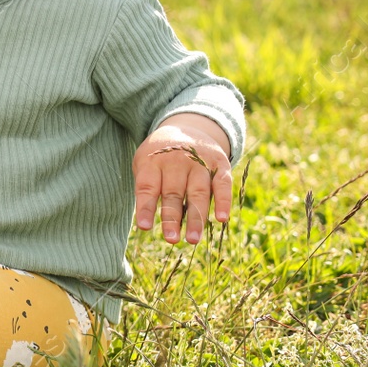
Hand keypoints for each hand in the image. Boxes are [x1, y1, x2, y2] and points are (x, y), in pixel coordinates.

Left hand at [132, 114, 232, 244]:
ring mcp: (199, 162)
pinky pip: (222, 184)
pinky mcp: (220, 164)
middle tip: (171, 240)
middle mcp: (176, 161)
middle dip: (172, 218)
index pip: (147, 187)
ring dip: (196, 217)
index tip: (144, 228)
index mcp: (152, 161)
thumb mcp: (146, 163)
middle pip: (173, 193)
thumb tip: (147, 224)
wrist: (188, 126)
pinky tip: (221, 219)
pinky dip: (223, 201)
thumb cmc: (161, 157)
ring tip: (192, 240)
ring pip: (197, 193)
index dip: (146, 207)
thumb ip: (147, 188)